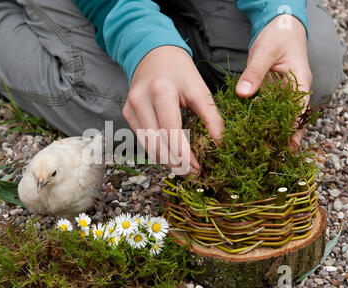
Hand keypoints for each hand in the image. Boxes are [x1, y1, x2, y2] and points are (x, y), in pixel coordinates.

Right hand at [123, 46, 224, 175]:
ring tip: (183, 168)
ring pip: (147, 145)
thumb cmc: (179, 70)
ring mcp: (131, 107)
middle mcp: (141, 100)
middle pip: (156, 143)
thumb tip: (219, 144)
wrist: (153, 53)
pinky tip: (170, 156)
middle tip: (191, 173)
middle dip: (175, 163)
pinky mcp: (127, 113)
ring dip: (165, 161)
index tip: (197, 168)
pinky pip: (142, 139)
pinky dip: (157, 150)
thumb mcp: (199, 89)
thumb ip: (211, 116)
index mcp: (161, 91)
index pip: (170, 132)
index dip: (184, 154)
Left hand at [235, 15, 311, 151]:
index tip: (284, 148)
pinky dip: (261, 121)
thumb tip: (243, 94)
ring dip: (271, 133)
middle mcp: (295, 91)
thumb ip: (254, 73)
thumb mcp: (265, 52)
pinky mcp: (272, 92)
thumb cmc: (277, 36)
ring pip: (280, 118)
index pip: (298, 113)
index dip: (292, 132)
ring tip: (260, 153)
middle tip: (269, 158)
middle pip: (291, 120)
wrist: (279, 25)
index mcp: (300, 83)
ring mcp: (284, 92)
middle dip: (281, 138)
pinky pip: (268, 109)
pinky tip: (251, 133)